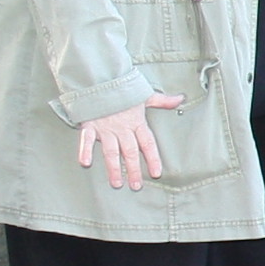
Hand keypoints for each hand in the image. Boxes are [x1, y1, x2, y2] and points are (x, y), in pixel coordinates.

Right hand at [73, 93, 187, 189]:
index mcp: (136, 121)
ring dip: (113, 168)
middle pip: (129, 151)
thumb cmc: (122, 89)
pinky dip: (84, 150)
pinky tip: (85, 163)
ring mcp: (105, 127)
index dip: (153, 158)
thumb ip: (161, 101)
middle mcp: (121, 127)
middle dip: (133, 169)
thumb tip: (180, 98)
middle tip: (136, 186)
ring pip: (110, 151)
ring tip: (116, 184)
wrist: (100, 78)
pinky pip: (85, 140)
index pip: (147, 142)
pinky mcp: (89, 125)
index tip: (157, 173)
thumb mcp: (144, 94)